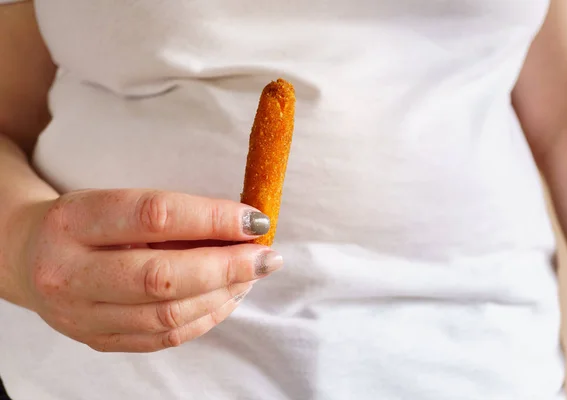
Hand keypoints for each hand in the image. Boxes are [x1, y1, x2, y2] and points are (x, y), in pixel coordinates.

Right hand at [9, 189, 280, 352]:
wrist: (27, 257)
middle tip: (266, 257)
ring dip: (222, 295)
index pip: (156, 217)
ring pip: (166, 315)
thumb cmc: (85, 222)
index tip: (255, 220)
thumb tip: (242, 228)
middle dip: (227, 268)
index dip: (213, 219)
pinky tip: (227, 298)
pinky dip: (204, 319)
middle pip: (163, 277)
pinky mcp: (96, 340)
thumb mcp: (115, 202)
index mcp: (76, 221)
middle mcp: (71, 272)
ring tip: (251, 276)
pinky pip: (162, 339)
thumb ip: (173, 217)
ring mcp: (80, 315)